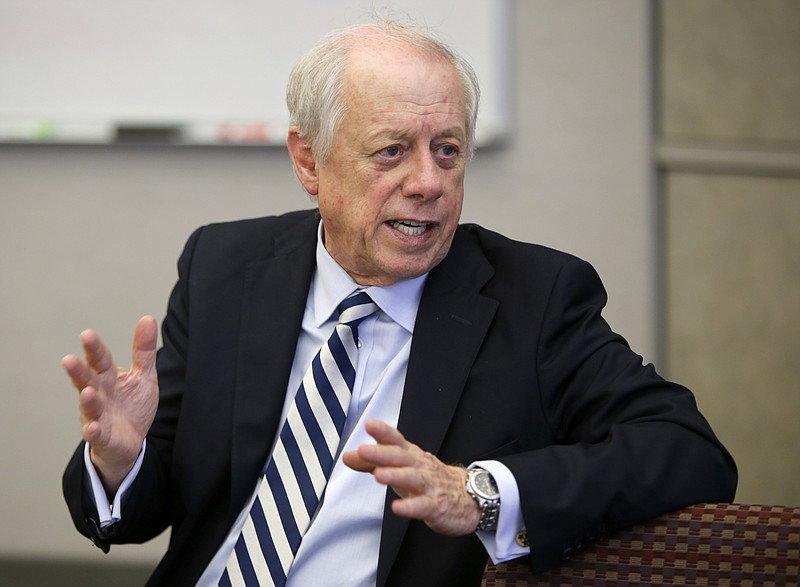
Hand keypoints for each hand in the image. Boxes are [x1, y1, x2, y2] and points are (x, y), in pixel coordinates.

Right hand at [62, 316, 158, 495]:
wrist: (131, 440)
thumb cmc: (132, 404)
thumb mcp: (143, 375)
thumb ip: (143, 350)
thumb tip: (147, 318)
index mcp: (107, 377)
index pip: (99, 360)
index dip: (94, 349)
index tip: (87, 335)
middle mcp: (98, 394)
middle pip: (87, 380)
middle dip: (78, 371)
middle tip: (69, 360)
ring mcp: (97, 415)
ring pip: (89, 406)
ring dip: (88, 400)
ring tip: (87, 391)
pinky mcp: (102, 436)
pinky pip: (96, 434)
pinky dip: (93, 430)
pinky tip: (92, 427)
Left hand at [343, 419, 479, 535]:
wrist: (467, 496)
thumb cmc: (428, 479)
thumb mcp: (400, 467)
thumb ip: (372, 462)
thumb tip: (348, 455)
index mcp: (410, 455)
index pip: (396, 440)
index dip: (383, 432)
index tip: (369, 424)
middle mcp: (419, 466)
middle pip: (401, 457)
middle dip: (382, 453)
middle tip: (364, 450)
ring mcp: (429, 485)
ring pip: (412, 478)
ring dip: (395, 475)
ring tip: (379, 475)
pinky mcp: (436, 505)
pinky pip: (423, 505)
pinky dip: (410, 506)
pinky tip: (397, 507)